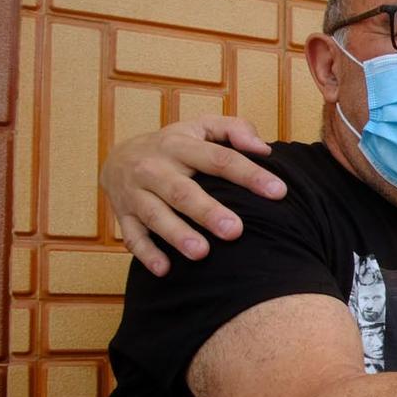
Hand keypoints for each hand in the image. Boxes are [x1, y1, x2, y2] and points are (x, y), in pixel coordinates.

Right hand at [100, 116, 285, 275]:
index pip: (219, 159)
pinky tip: (164, 268)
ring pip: (156, 215)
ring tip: (202, 253)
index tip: (279, 192)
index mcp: (180, 145)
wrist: (117, 157)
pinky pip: (133, 236)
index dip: (249, 174)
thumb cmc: (175, 145)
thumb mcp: (201, 127)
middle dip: (208, 212)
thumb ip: (235, 130)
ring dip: (177, 234)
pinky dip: (146, 253)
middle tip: (235, 231)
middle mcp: (155, 168)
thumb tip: (264, 150)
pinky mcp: (124, 215)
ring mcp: (136, 193)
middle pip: (183, 191)